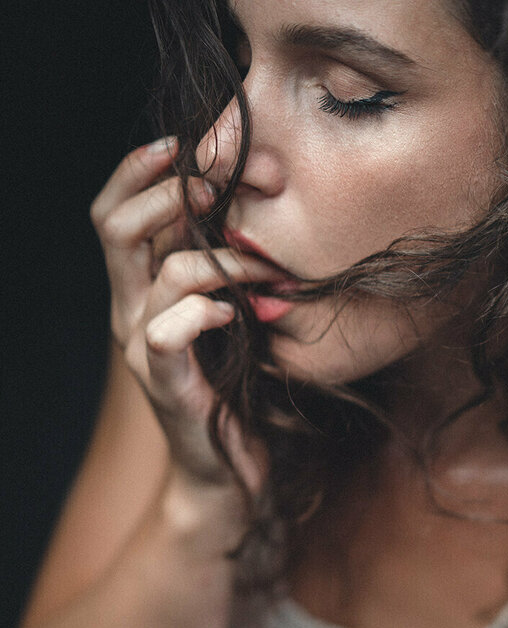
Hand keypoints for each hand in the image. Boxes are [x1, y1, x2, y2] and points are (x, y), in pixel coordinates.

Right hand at [90, 139, 275, 497]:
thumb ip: (218, 265)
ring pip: (162, 273)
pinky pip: (169, 331)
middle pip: (115, 227)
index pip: (111, 212)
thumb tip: (243, 201)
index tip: (186, 145)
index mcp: (137, 291)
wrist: (225, 471)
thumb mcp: (225, 313)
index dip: (138, 170)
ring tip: (265, 268)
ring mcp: (142, 351)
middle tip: (225, 188)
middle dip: (172, 194)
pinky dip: (208, 311)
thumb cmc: (234, 388)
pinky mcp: (166, 385)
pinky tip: (239, 318)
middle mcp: (128, 314)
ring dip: (224, 258)